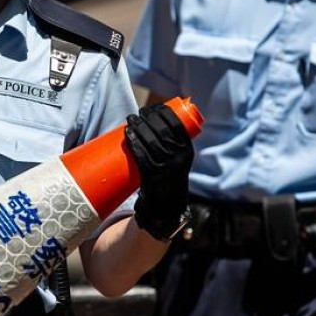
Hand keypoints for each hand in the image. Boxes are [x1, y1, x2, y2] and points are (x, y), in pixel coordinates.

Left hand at [124, 104, 194, 240]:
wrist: (166, 208)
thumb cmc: (168, 176)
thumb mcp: (176, 159)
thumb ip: (168, 143)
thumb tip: (151, 120)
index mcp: (187, 151)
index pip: (177, 126)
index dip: (163, 113)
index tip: (152, 108)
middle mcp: (180, 159)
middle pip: (162, 132)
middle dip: (148, 118)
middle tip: (137, 113)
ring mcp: (167, 168)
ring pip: (151, 142)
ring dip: (139, 127)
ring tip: (130, 120)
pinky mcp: (153, 177)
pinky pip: (143, 157)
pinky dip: (135, 143)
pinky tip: (128, 134)